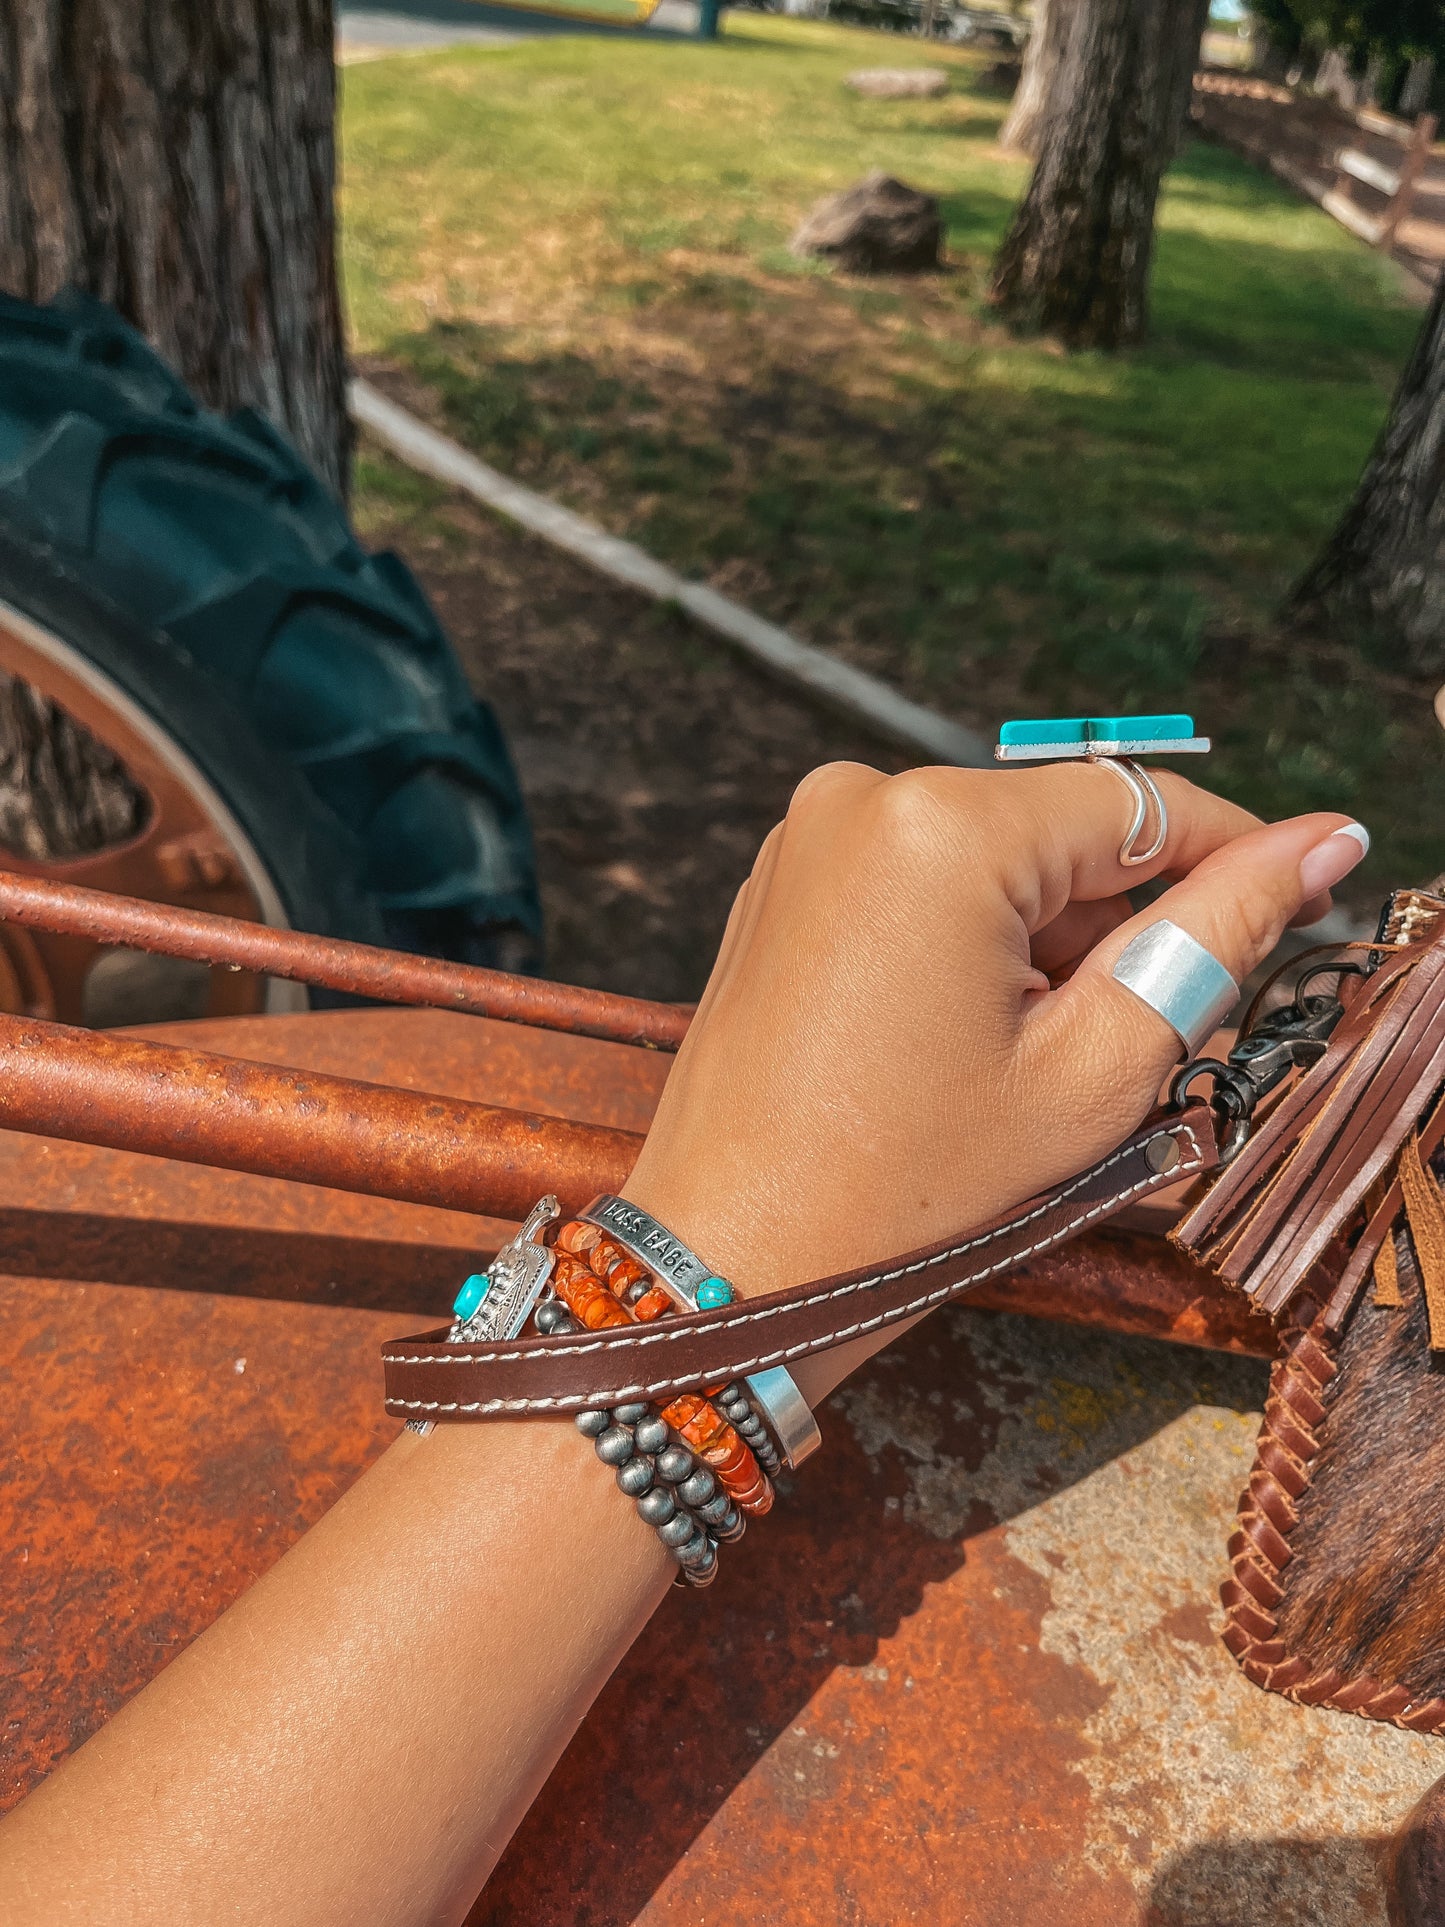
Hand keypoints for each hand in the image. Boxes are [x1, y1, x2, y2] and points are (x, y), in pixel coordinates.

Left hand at [622, 761, 1368, 1395]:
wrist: (727, 1262)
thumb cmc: (896, 1193)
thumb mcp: (1091, 1073)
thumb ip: (1214, 938)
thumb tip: (1311, 846)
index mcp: (941, 830)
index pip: (1140, 804)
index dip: (1233, 854)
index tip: (1296, 894)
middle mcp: (861, 797)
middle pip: (1061, 833)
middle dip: (1118, 925)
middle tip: (1119, 1046)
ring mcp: (809, 834)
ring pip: (993, 857)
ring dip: (1044, 940)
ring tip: (1019, 1061)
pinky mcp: (784, 877)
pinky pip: (919, 875)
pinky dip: (970, 938)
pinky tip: (959, 1038)